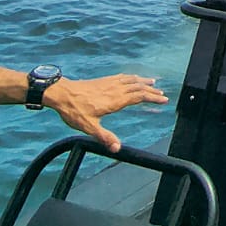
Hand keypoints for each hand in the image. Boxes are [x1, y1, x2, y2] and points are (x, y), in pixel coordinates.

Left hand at [46, 74, 167, 153]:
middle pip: (138, 87)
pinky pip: (122, 77)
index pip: (139, 97)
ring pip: (131, 80)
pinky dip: (131, 77)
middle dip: (151, 91)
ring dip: (143, 81)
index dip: (152, 98)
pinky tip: (132, 78)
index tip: (163, 99)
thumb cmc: (74, 110)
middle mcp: (114, 89)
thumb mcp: (89, 127)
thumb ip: (104, 137)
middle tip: (162, 94)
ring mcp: (109, 83)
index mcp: (114, 101)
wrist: (62, 93)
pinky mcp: (103, 81)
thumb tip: (117, 148)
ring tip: (153, 82)